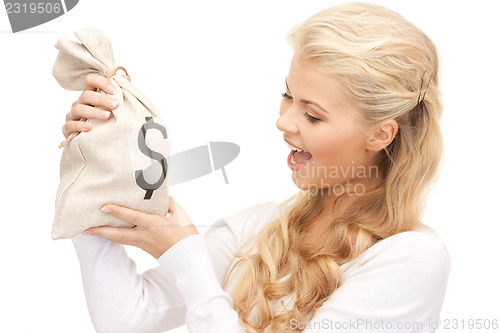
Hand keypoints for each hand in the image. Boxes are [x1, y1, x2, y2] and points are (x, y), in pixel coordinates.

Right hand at [62, 73, 129, 138]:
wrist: (98, 142)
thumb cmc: (106, 121)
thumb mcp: (113, 106)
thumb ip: (119, 92)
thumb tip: (125, 77)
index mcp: (90, 94)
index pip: (90, 80)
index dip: (101, 82)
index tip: (114, 91)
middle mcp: (79, 103)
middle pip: (86, 95)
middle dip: (101, 99)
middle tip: (115, 105)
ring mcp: (72, 115)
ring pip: (78, 109)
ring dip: (94, 112)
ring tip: (107, 116)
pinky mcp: (68, 129)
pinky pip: (69, 125)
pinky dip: (79, 125)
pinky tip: (90, 127)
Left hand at [83, 197, 198, 258]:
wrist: (188, 257)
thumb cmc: (186, 234)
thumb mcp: (180, 214)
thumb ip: (168, 203)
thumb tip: (159, 194)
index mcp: (153, 225)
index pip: (132, 217)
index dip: (117, 211)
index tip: (103, 207)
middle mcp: (145, 235)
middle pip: (118, 234)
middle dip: (101, 231)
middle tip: (85, 228)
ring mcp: (143, 244)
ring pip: (119, 239)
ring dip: (104, 235)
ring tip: (90, 231)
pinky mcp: (143, 248)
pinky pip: (125, 242)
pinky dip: (115, 237)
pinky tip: (108, 234)